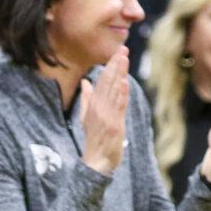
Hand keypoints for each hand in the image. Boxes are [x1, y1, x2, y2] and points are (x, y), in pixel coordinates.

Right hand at [80, 46, 129, 174]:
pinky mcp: (115, 125)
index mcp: (93, 104)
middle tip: (123, 48)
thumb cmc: (94, 139)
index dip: (110, 65)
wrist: (96, 161)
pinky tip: (123, 83)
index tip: (118, 52)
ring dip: (119, 74)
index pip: (102, 80)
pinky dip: (121, 94)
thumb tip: (86, 82)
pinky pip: (119, 107)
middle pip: (108, 82)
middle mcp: (99, 108)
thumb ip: (87, 98)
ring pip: (114, 91)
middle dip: (115, 64)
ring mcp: (107, 116)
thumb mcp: (87, 116)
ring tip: (124, 58)